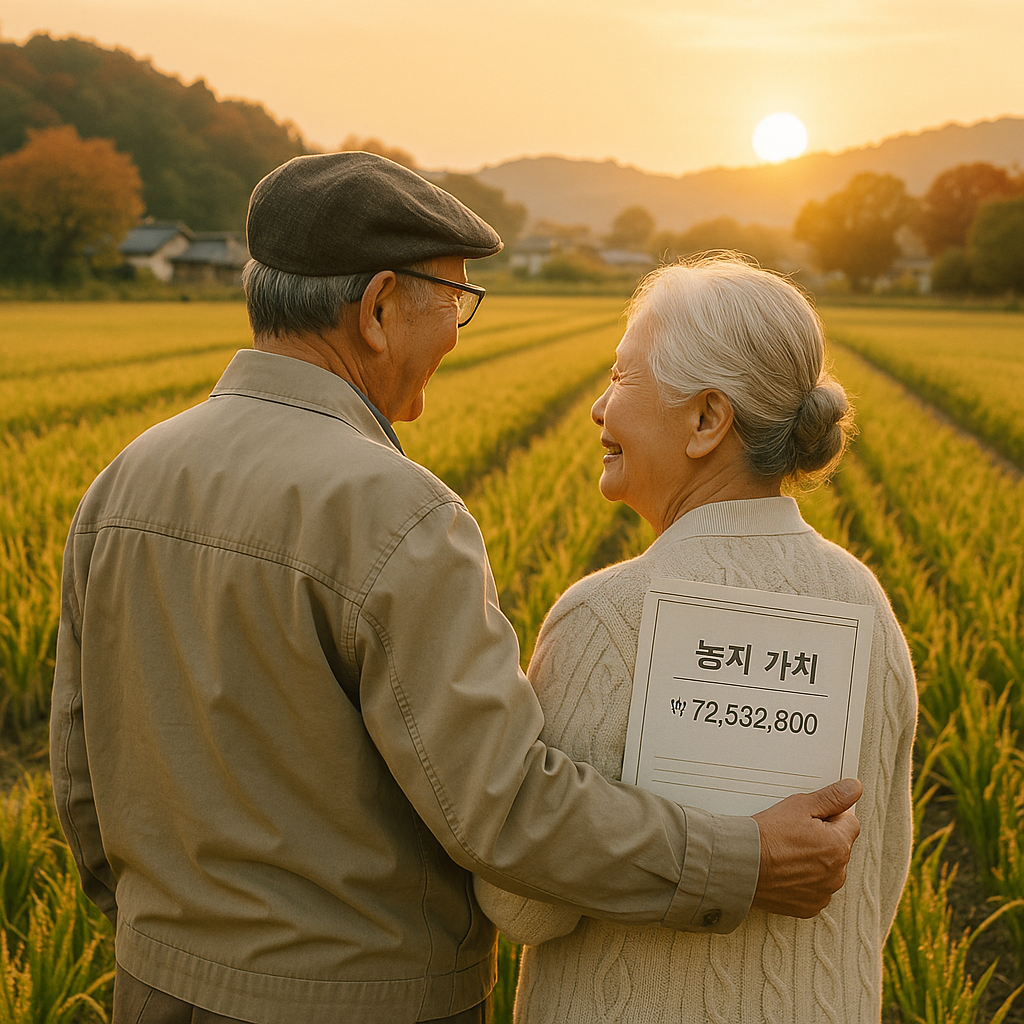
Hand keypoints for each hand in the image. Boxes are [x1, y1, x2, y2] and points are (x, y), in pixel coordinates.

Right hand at [750, 777, 861, 917]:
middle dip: (823, 839)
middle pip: (838, 847)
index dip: (828, 817)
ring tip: (787, 853)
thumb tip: (854, 788)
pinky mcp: (809, 906)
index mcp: (839, 846)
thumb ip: (832, 797)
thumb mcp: (800, 806)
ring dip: (814, 861)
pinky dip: (804, 881)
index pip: (849, 823)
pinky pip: (815, 889)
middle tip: (794, 834)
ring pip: (827, 869)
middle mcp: (837, 873)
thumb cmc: (768, 835)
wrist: (741, 865)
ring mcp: (823, 892)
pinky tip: (786, 870)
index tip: (809, 819)